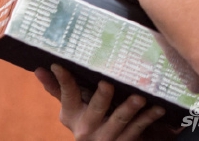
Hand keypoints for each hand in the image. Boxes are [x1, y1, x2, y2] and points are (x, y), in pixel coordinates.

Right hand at [36, 64, 165, 140]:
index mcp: (72, 115)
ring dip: (129, 109)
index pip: (66, 94)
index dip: (63, 80)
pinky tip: (159, 108)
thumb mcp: (71, 109)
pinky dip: (148, 118)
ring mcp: (106, 137)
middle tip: (108, 83)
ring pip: (119, 121)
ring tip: (139, 97)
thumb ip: (59, 89)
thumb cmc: (86, 121)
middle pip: (95, 109)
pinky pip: (137, 130)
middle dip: (102, 97)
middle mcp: (86, 128)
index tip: (59, 65)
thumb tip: (39, 68)